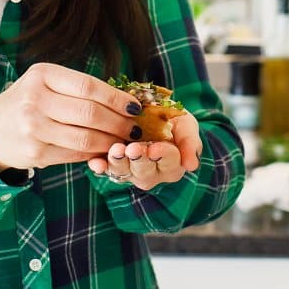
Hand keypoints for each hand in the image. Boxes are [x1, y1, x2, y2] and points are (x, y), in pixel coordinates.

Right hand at [0, 64, 143, 173]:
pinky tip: (104, 150)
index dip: (117, 98)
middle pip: (90, 113)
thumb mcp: (45, 83)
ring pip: (86, 137)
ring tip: (124, 141)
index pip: (89, 87)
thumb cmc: (27, 102)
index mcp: (41, 76)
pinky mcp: (36, 153)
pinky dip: (95, 153)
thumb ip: (78, 89)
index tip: (135, 107)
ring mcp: (34, 129)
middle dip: (119, 123)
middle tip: (134, 128)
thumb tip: (125, 102)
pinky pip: (75, 154)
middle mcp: (35, 100)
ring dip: (111, 142)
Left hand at [87, 106, 202, 189]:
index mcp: (172, 164)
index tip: (155, 148)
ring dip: (118, 162)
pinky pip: (105, 170)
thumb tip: (192, 165)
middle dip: (138, 159)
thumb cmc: (173, 121)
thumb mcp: (186, 125)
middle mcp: (151, 172)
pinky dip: (100, 167)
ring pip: (124, 172)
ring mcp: (131, 171)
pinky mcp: (113, 165)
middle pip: (145, 171)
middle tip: (132, 148)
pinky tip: (95, 162)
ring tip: (116, 149)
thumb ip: (190, 142)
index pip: (170, 162)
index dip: (162, 155)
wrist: (152, 115)